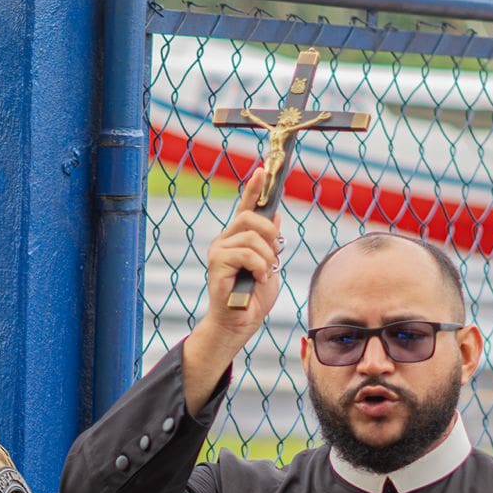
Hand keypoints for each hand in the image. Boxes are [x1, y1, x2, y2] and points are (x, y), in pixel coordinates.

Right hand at [182, 170, 284, 414]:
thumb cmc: (253, 297)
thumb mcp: (270, 264)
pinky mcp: (218, 262)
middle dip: (270, 234)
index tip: (263, 170)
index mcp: (237, 238)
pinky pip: (247, 253)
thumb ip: (271, 241)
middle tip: (274, 256)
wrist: (239, 322)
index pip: (246, 207)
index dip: (254, 188)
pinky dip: (260, 266)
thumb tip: (275, 216)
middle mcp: (225, 240)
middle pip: (251, 217)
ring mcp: (219, 250)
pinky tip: (257, 278)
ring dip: (268, 256)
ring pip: (253, 236)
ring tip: (264, 274)